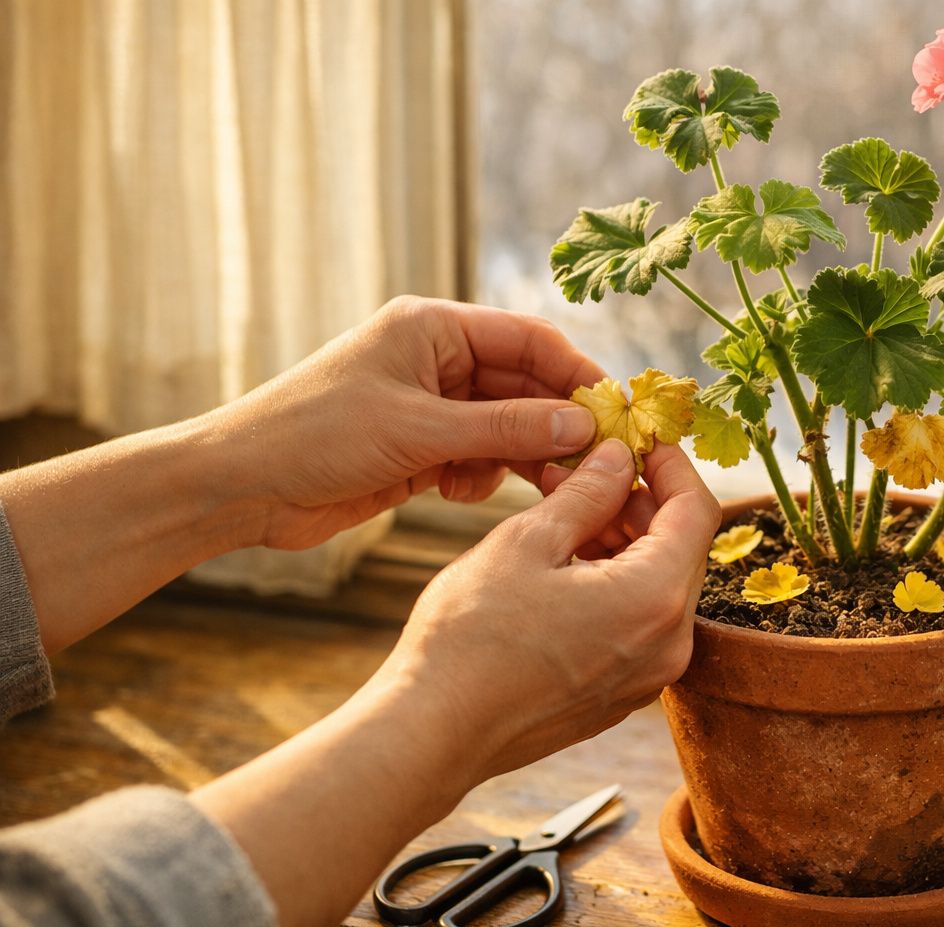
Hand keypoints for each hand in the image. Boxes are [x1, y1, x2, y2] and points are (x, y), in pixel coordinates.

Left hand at [214, 296, 608, 549]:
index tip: (615, 413)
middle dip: (555, 424)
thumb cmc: (315, 435)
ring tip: (541, 488)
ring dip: (521, 458)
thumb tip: (581, 426)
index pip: (529, 339)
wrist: (241, 486)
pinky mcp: (419, 448)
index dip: (576, 373)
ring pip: (505, 427)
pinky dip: (480, 477)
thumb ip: (504, 429)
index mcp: (433, 328)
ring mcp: (428, 406)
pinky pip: (478, 458)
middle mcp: (436, 360)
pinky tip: (458, 493)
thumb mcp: (419, 430)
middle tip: (594, 464)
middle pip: (524, 386)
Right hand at [370, 437, 720, 781]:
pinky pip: (638, 622)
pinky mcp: (621, 695)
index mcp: (656, 599)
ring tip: (565, 511)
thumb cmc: (471, 636)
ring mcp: (648, 676)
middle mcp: (669, 644)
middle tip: (589, 469)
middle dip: (642, 502)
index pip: (697, 511)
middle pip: (682, 549)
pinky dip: (616, 583)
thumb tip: (617, 458)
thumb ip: (586, 494)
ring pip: (658, 586)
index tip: (640, 438)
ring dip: (625, 541)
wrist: (434, 731)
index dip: (672, 465)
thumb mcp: (527, 542)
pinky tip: (565, 562)